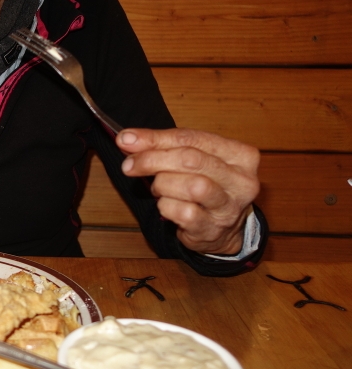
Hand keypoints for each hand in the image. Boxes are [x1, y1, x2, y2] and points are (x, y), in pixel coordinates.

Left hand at [117, 128, 259, 254]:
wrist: (221, 230)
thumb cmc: (205, 187)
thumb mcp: (190, 161)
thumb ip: (162, 146)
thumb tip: (127, 139)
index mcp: (240, 154)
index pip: (192, 138)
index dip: (155, 138)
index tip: (127, 139)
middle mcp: (241, 180)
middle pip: (191, 160)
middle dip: (153, 160)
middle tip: (130, 165)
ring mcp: (229, 207)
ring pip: (191, 186)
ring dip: (163, 185)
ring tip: (159, 188)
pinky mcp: (213, 228)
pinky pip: (182, 213)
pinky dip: (166, 207)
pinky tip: (166, 206)